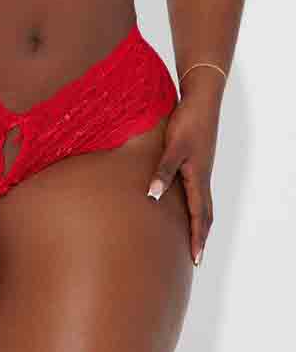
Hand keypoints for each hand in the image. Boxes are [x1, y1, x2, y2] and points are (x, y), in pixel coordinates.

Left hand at [146, 91, 220, 266]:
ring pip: (203, 203)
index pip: (199, 216)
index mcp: (198, 178)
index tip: (196, 259)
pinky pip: (199, 191)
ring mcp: (201, 169)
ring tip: (193, 237)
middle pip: (205, 214)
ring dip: (199, 222)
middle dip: (200, 236)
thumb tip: (154, 196)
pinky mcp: (197, 161)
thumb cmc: (187, 123)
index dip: (196, 237)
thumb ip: (163, 171)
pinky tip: (186, 203)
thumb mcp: (173, 147)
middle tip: (196, 257)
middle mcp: (202, 177)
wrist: (200, 101)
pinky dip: (196, 205)